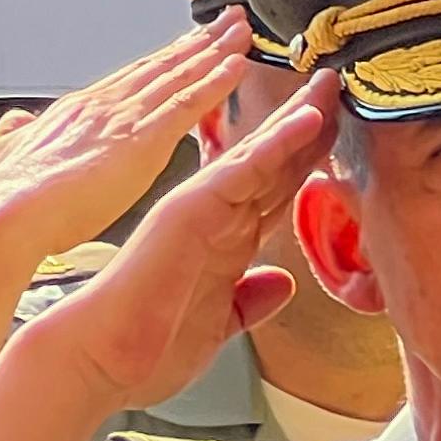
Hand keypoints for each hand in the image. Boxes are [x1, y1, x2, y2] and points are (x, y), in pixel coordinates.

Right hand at [0, 19, 259, 283]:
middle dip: (197, 44)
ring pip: (179, 75)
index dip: (163, 61)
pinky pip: (188, 103)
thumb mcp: (3, 154)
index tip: (187, 45)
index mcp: (78, 112)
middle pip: (160, 66)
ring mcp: (123, 118)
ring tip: (241, 30)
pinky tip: (237, 66)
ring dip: (215, 51)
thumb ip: (15, 134)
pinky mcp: (142, 139)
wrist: (5, 212)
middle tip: (227, 22)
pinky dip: (215, 83)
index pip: (131, 79)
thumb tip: (19, 122)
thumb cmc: (4, 196)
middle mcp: (103, 105)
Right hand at [18, 75, 335, 418]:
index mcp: (222, 241)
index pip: (274, 190)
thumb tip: (282, 285)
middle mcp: (214, 217)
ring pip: (261, 154)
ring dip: (298, 117)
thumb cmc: (145, 348)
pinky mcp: (190, 210)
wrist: (102, 359)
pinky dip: (276, 144)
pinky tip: (307, 119)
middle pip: (272, 162)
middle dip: (308, 124)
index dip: (307, 160)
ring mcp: (202, 209)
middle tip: (338, 84)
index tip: (337, 131)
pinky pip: (242, 169)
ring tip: (330, 81)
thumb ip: (250, 300)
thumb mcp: (220, 324)